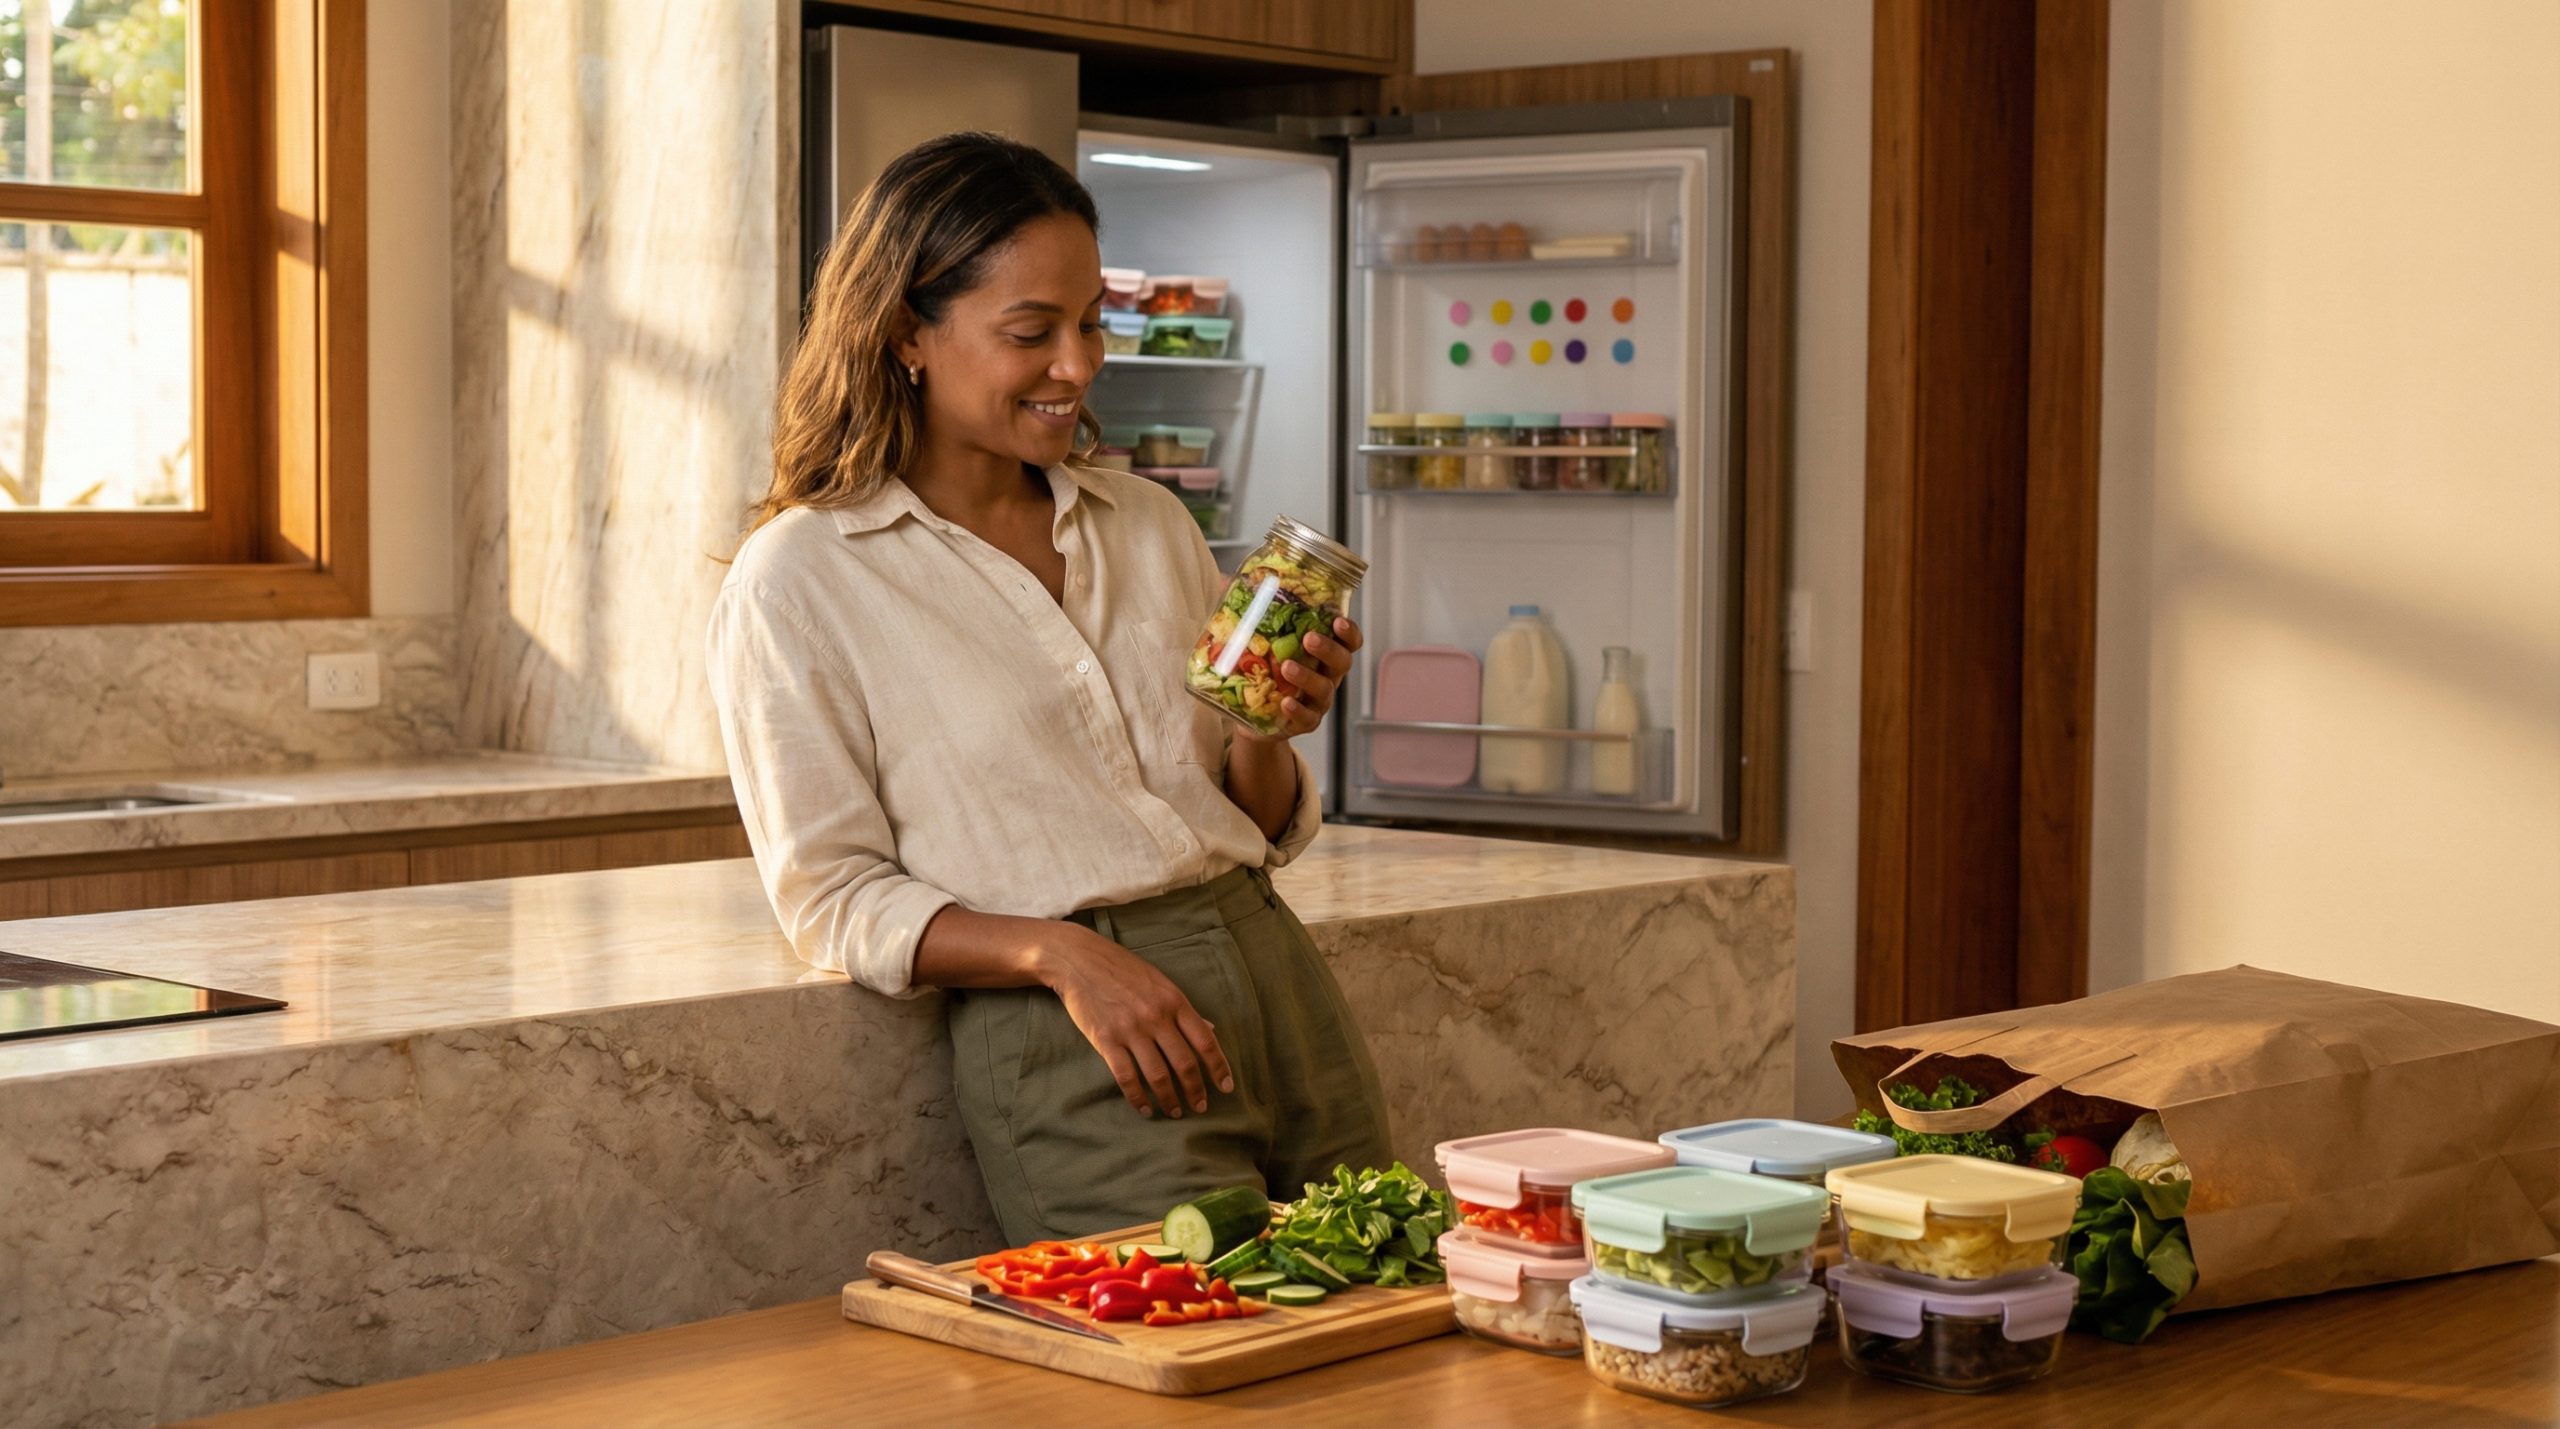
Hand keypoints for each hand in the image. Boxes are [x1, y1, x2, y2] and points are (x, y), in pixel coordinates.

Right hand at [1036, 923, 1234, 1118]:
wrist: (1079, 959)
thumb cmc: (1123, 970)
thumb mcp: (1160, 983)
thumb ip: (1184, 1009)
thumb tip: (1211, 1030)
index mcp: (1174, 1001)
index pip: (1205, 1040)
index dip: (1218, 1067)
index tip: (1227, 1087)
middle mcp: (1156, 1016)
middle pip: (1184, 1063)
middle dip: (1195, 1090)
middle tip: (1201, 1107)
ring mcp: (1130, 1029)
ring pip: (1157, 1075)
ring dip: (1169, 1099)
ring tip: (1174, 1111)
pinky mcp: (1105, 1039)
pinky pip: (1126, 1077)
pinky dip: (1137, 1097)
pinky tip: (1144, 1108)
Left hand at [1261, 616, 1363, 739]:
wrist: (1251, 713)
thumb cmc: (1263, 670)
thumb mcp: (1261, 642)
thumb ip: (1253, 614)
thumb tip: (1229, 580)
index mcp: (1323, 654)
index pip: (1348, 641)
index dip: (1349, 632)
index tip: (1338, 621)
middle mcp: (1327, 676)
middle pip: (1342, 662)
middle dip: (1329, 649)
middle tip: (1309, 639)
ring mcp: (1318, 701)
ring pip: (1324, 689)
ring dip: (1308, 677)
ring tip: (1287, 667)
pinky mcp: (1304, 722)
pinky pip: (1307, 718)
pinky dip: (1298, 710)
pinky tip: (1286, 702)